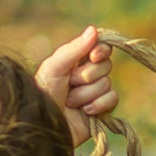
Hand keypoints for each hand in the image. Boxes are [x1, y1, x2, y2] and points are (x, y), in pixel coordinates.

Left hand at [36, 25, 117, 146]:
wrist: (44, 125)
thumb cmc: (44, 93)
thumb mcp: (55, 66)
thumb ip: (74, 48)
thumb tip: (93, 29)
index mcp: (76, 61)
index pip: (100, 47)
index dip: (101, 50)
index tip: (93, 56)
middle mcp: (88, 75)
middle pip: (105, 65)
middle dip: (87, 76)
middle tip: (70, 84)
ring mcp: (95, 93)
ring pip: (107, 84)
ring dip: (86, 94)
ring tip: (70, 102)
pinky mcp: (102, 110)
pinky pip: (112, 99)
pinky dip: (98, 105)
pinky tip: (84, 112)